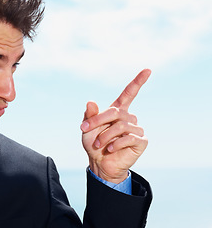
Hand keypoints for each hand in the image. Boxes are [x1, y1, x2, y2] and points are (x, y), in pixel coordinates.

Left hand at [80, 69, 150, 183]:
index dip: (138, 82)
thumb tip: (91, 101)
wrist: (100, 163)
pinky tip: (110, 149)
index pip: (129, 93)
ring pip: (121, 125)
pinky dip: (116, 143)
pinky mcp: (141, 141)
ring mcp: (136, 129)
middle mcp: (129, 118)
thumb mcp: (88, 128)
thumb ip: (90, 115)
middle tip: (85, 129)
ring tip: (99, 144)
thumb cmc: (94, 144)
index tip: (148, 70)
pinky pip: (129, 137)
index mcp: (118, 111)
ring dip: (105, 135)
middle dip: (98, 120)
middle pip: (116, 112)